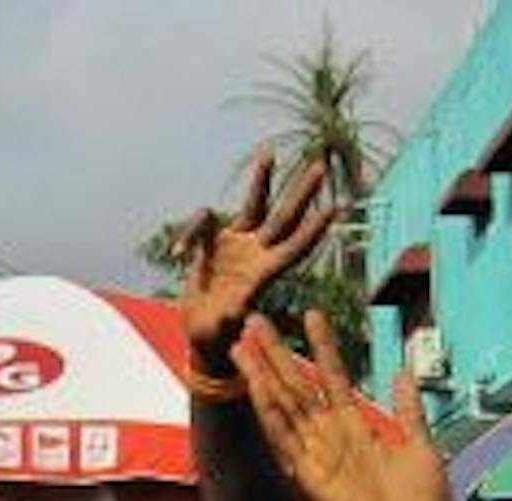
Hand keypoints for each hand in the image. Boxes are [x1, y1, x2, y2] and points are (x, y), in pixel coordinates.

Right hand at [175, 148, 335, 372]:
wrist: (202, 329)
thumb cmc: (217, 335)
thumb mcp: (224, 331)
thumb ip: (230, 321)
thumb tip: (235, 314)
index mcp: (266, 274)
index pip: (295, 247)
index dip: (313, 230)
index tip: (334, 210)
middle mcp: (257, 253)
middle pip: (284, 216)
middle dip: (301, 191)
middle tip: (320, 166)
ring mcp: (238, 244)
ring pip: (254, 205)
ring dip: (262, 180)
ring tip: (270, 154)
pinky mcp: (215, 242)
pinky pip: (206, 222)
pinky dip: (190, 233)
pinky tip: (177, 255)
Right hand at [232, 310, 445, 500]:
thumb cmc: (420, 500)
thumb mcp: (420, 444)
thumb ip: (408, 409)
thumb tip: (403, 371)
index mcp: (357, 426)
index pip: (334, 376)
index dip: (324, 346)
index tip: (312, 314)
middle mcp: (331, 436)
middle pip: (298, 386)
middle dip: (277, 353)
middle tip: (256, 320)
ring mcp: (318, 455)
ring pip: (284, 407)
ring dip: (263, 376)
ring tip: (244, 346)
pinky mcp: (309, 477)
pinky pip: (285, 441)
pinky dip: (271, 414)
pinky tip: (258, 389)